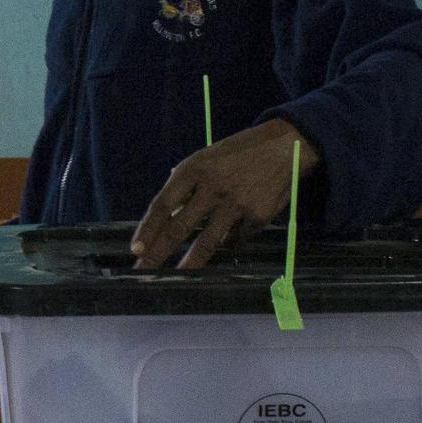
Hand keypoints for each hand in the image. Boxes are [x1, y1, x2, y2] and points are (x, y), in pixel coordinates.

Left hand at [130, 119, 315, 269]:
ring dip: (189, 263)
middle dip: (158, 253)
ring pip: (207, 242)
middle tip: (142, 270)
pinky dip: (228, 242)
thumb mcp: (207, 157)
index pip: (163, 204)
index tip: (136, 248)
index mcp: (194, 169)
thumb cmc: (240, 152)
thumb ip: (186, 182)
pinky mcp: (257, 216)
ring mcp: (236, 203)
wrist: (285, 145)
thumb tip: (168, 213)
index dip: (148, 229)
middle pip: (179, 227)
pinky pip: (236, 239)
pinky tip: (228, 238)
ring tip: (175, 277)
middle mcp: (212, 187)